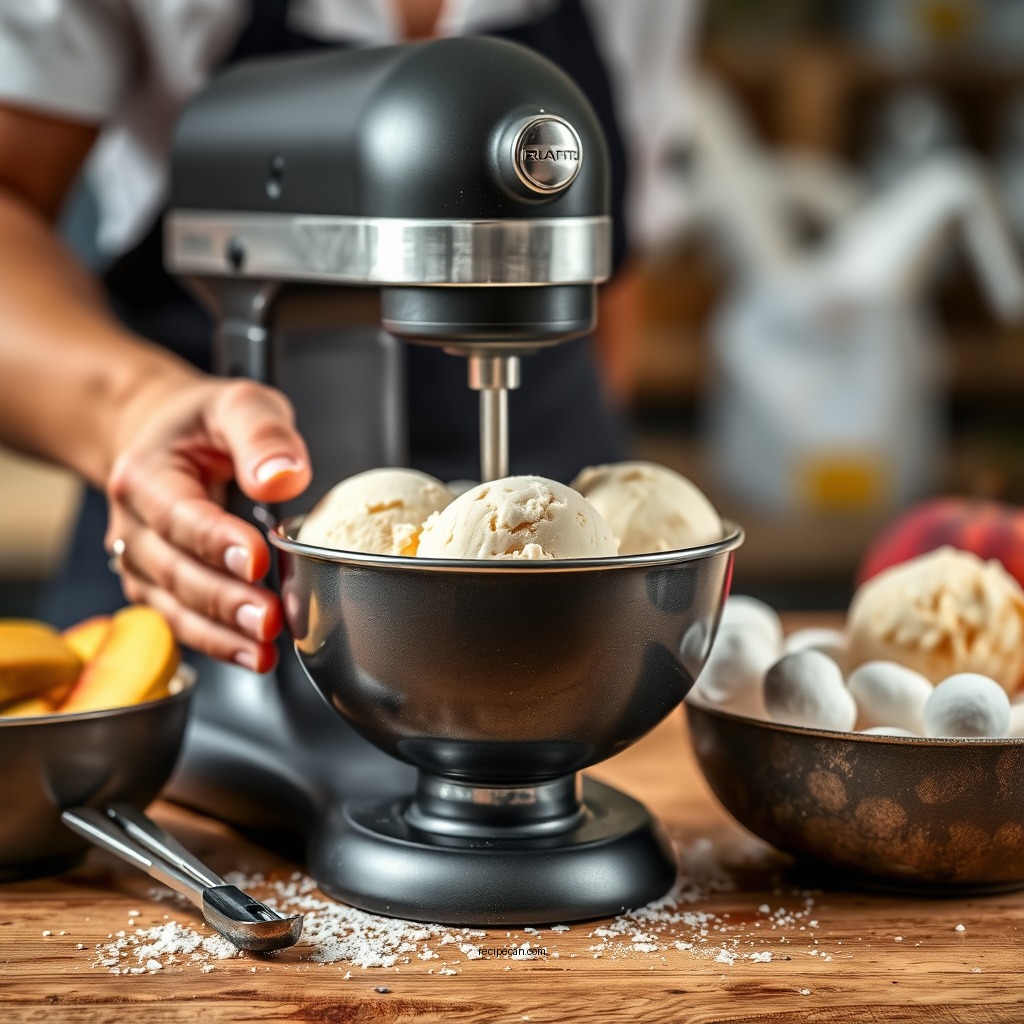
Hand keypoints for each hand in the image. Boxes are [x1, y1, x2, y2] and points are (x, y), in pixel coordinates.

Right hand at [105, 374, 311, 671]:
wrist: (159, 436)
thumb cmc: (203, 424)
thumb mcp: (239, 404)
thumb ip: (263, 435)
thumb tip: (285, 476)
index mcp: (146, 475)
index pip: (180, 516)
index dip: (216, 542)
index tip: (256, 560)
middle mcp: (133, 524)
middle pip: (175, 571)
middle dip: (224, 600)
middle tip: (270, 618)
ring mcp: (140, 561)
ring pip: (175, 606)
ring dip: (221, 633)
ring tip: (265, 649)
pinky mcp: (156, 586)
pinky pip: (182, 621)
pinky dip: (217, 642)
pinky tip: (254, 655)